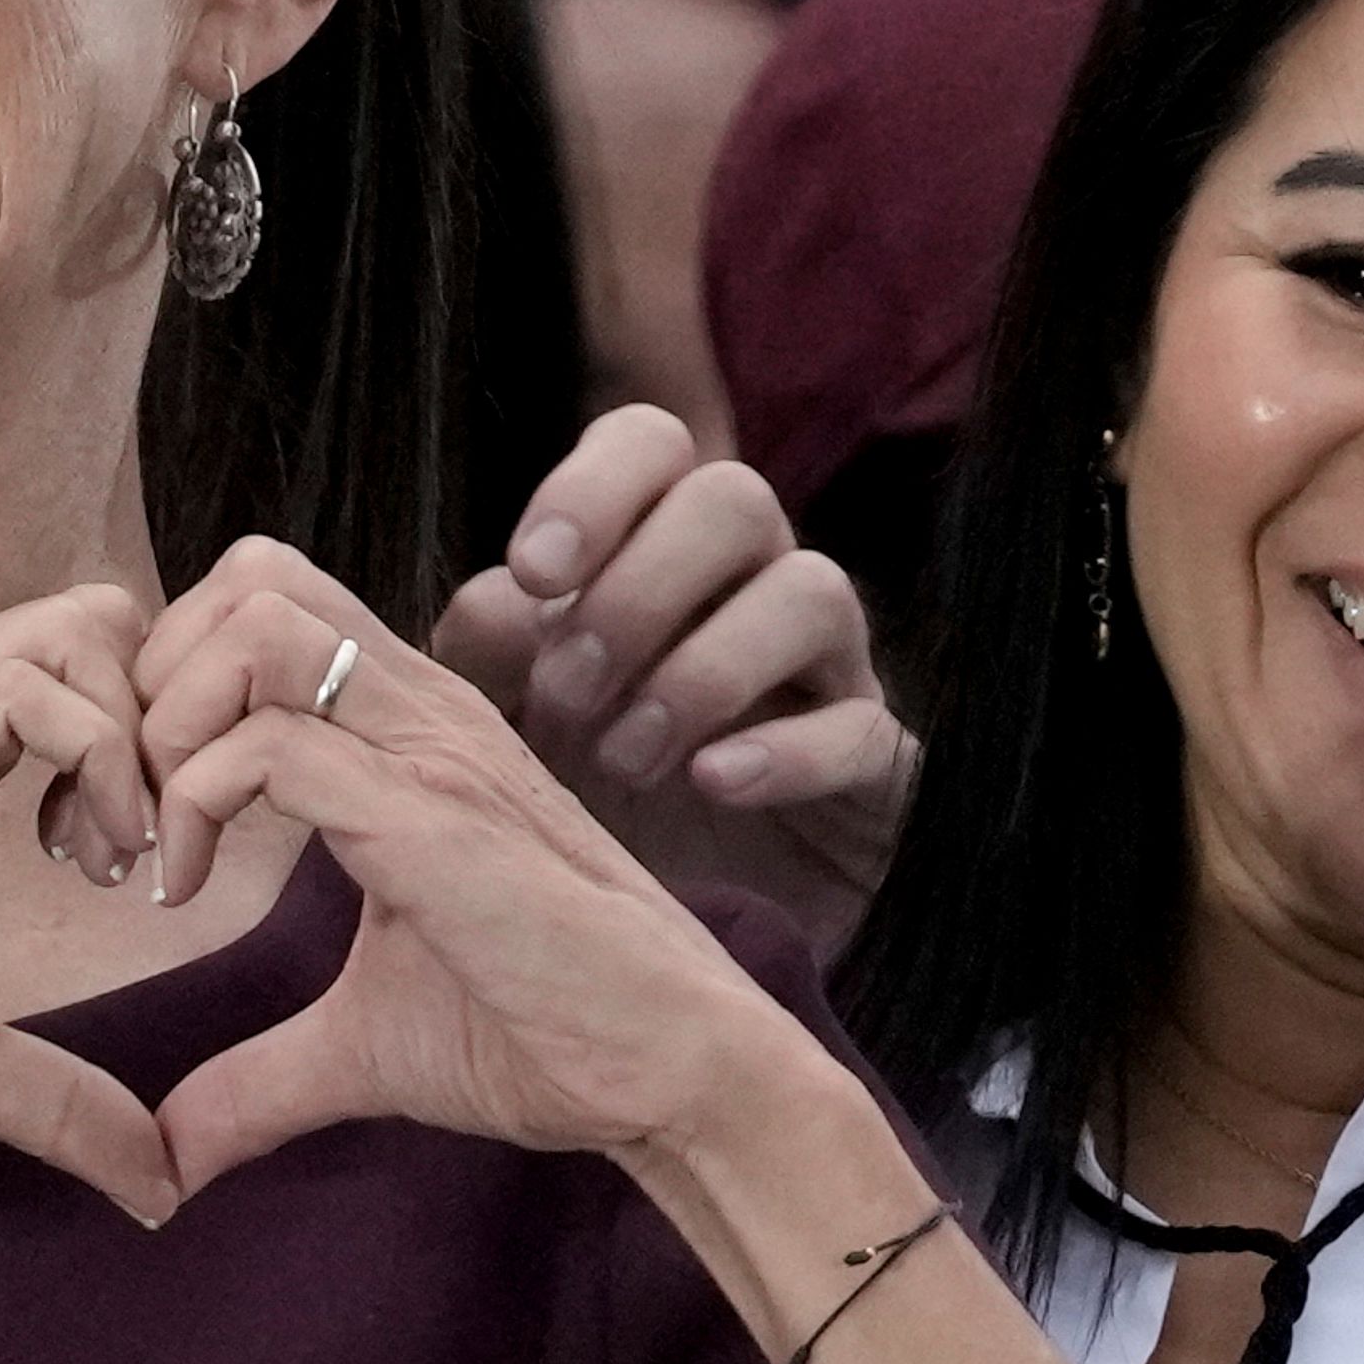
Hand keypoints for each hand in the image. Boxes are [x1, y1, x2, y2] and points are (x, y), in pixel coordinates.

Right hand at [0, 588, 180, 1223]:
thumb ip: (54, 1099)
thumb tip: (158, 1185)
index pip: (90, 659)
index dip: (156, 747)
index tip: (149, 871)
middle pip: (103, 618)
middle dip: (168, 728)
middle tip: (148, 858)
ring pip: (78, 631)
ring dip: (139, 745)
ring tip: (113, 865)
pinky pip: (26, 693)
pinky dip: (98, 763)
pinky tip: (81, 864)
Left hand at [136, 541, 822, 1195]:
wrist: (672, 1073)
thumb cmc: (546, 1034)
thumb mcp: (363, 1042)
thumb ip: (259, 1074)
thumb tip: (169, 1157)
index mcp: (407, 728)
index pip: (261, 602)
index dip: (171, 683)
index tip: (141, 811)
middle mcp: (420, 708)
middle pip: (250, 576)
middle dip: (157, 678)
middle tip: (136, 803)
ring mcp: (432, 751)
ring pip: (258, 623)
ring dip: (173, 720)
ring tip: (161, 833)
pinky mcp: (432, 818)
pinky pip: (275, 747)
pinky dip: (197, 803)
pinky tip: (189, 892)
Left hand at [431, 406, 911, 942]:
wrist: (684, 923)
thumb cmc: (592, 787)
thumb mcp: (510, 725)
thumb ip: (483, 656)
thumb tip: (501, 601)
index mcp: (656, 543)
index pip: (649, 441)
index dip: (593, 487)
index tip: (534, 574)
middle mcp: (752, 580)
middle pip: (734, 498)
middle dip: (638, 590)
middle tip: (563, 693)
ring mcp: (829, 668)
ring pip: (813, 591)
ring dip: (704, 669)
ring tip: (625, 756)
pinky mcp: (879, 766)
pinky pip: (865, 726)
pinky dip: (786, 750)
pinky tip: (712, 783)